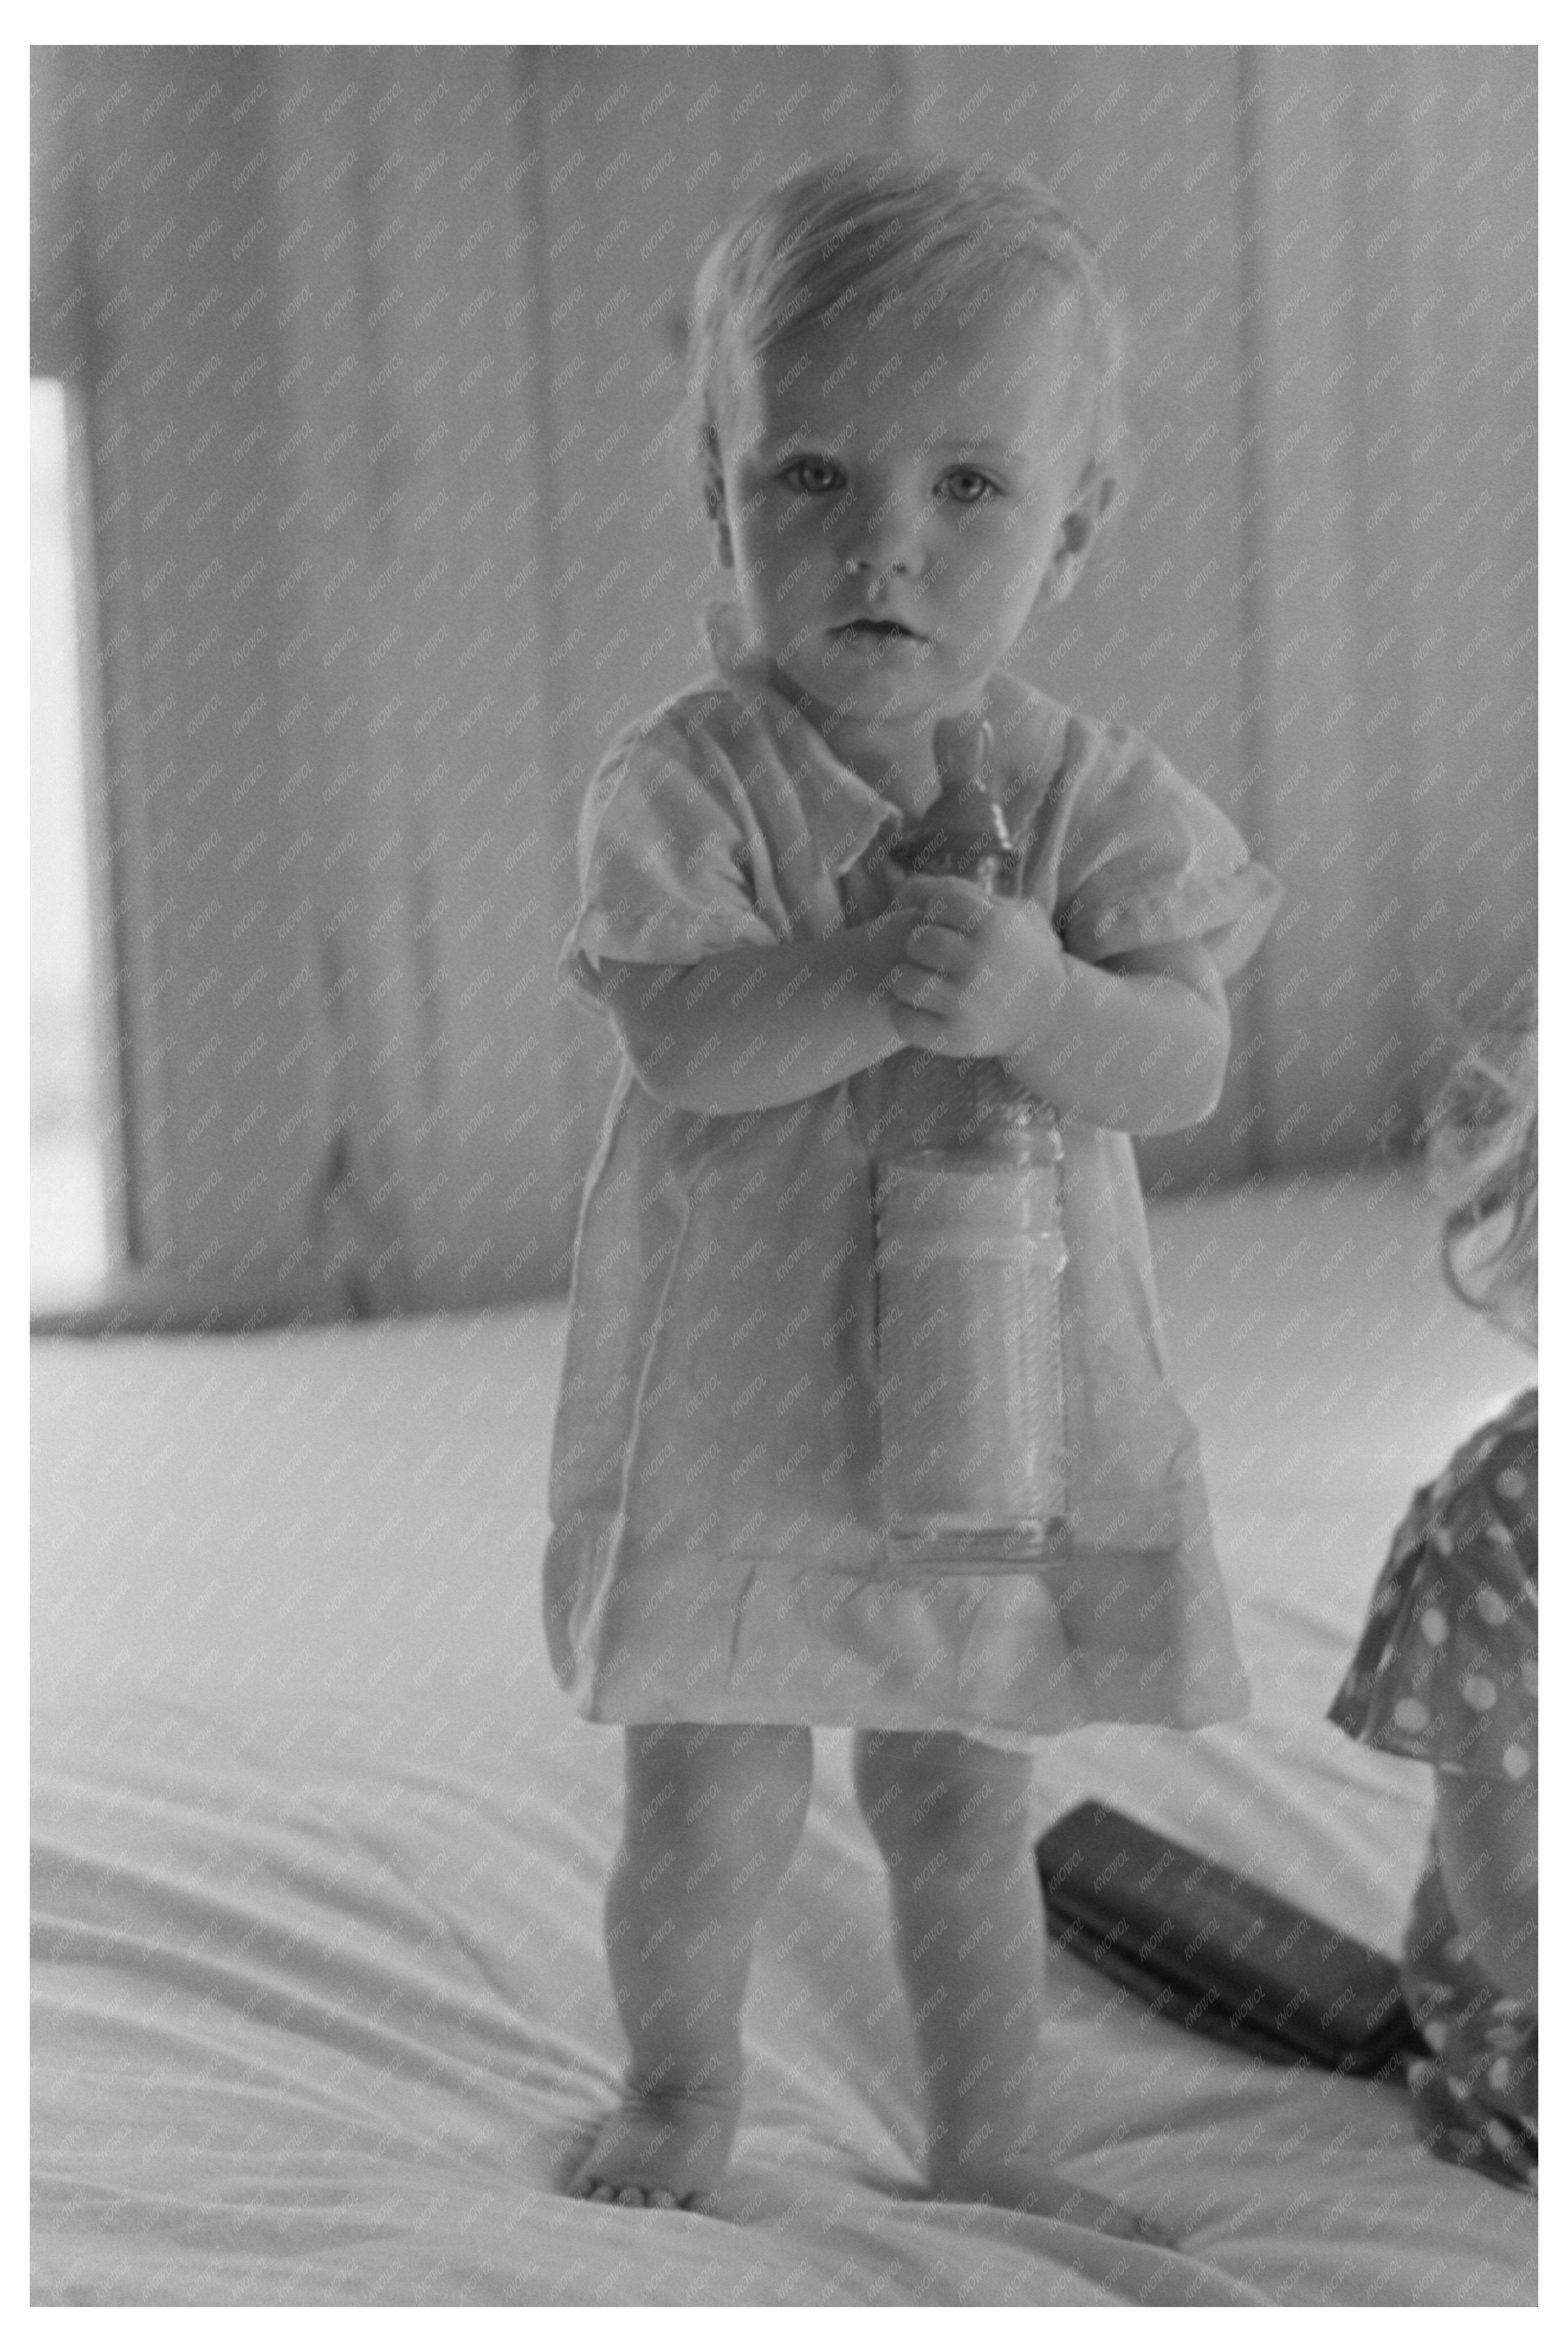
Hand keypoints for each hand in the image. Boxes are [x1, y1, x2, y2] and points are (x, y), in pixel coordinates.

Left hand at [885, 873, 1065, 1058]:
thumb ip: (963, 890)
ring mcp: (966, 1003)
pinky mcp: (954, 1037)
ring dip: (908, 980)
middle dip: (922, 946)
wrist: (1049, 1016)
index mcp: (994, 926)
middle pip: (917, 940)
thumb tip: (907, 890)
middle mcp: (979, 963)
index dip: (937, 911)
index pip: (939, 902)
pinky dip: (906, 1014)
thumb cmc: (1020, 954)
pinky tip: (922, 1009)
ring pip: (902, 980)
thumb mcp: (1013, 913)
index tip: (948, 925)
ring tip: (924, 981)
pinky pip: (902, 1019)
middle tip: (933, 957)